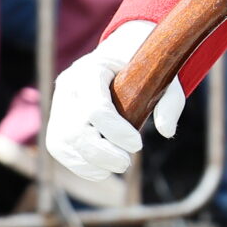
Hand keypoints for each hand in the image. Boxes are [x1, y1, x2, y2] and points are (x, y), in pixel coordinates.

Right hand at [47, 20, 165, 179]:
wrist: (118, 56)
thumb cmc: (143, 68)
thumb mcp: (162, 76)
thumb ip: (169, 101)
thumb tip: (166, 130)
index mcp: (91, 68)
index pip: (96, 108)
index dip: (115, 132)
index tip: (137, 145)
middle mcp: (68, 85)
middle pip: (75, 130)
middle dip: (102, 153)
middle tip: (126, 162)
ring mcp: (59, 103)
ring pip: (62, 142)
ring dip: (90, 163)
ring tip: (116, 165)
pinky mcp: (57, 119)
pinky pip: (59, 147)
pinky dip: (79, 164)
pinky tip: (101, 170)